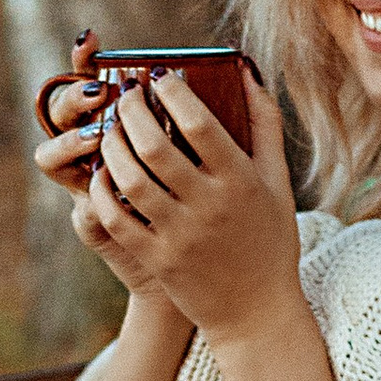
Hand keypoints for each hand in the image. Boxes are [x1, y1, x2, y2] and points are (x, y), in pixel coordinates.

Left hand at [40, 68, 304, 354]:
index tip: (159, 75)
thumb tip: (245, 69)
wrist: (255, 311)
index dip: (173, 93)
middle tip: (124, 93)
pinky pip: (117, 217)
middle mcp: (210, 207)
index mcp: (241, 182)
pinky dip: (103, 190)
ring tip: (110, 129)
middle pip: (156, 147)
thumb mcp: (277, 180)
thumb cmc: (269, 238)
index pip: (200, 125)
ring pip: (130, 180)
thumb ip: (263, 123)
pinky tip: (103, 172)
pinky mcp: (157, 259)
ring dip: (112, 147)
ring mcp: (180, 236)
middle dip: (132, 111)